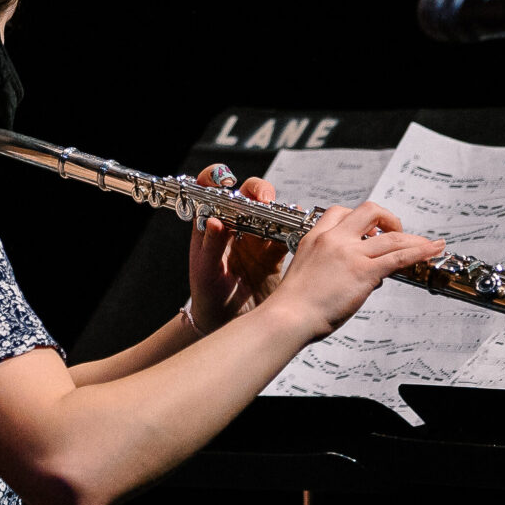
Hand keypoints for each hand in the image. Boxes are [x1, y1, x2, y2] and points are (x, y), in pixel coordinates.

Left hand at [187, 164, 292, 332]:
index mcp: (212, 226)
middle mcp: (236, 227)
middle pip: (249, 196)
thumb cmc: (209, 298)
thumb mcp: (205, 273)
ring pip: (272, 213)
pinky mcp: (275, 254)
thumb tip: (214, 221)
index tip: (226, 179)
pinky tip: (300, 230)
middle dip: (259, 191)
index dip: (218, 178)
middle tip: (264, 200)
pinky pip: (289, 235)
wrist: (228, 325)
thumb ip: (209, 247)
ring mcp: (257, 239)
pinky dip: (296, 230)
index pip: (212, 191)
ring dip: (280, 210)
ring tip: (284, 216)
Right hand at [265, 201, 445, 343]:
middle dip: (388, 219)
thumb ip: (329, 266)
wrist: (288, 317)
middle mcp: (334, 239)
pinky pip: (398, 256)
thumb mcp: (307, 272)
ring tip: (427, 245)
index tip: (370, 232)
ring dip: (413, 239)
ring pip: (391, 236)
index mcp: (315, 237)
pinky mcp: (363, 272)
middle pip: (369, 210)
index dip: (359, 220)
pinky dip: (420, 251)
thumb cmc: (293, 306)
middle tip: (396, 234)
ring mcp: (350, 253)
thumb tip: (357, 274)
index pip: (340, 212)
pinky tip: (434, 249)